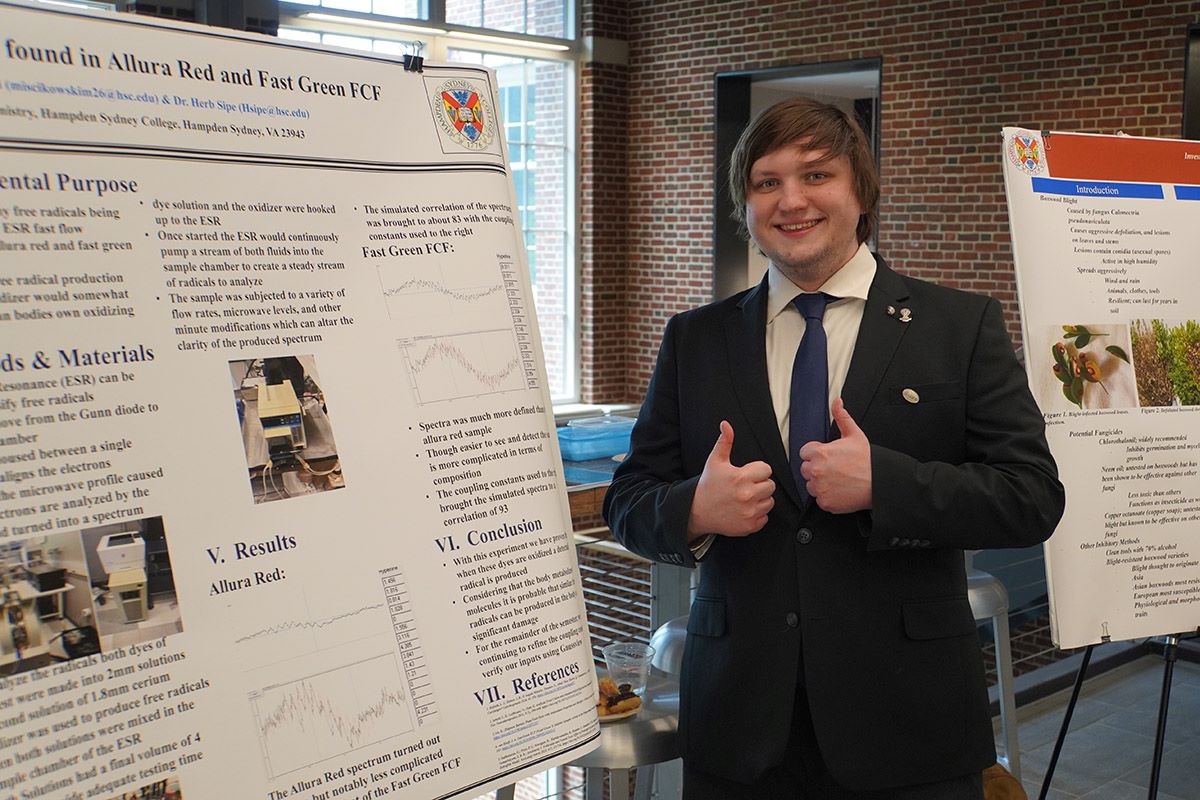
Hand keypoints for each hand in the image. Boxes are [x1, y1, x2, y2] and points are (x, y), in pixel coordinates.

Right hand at [687, 421, 775, 538]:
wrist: (697, 511)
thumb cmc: (707, 485)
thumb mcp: (715, 461)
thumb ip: (724, 442)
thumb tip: (726, 425)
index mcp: (740, 477)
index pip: (766, 469)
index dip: (758, 470)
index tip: (747, 474)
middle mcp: (747, 495)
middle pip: (771, 486)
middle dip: (760, 484)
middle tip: (746, 486)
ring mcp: (749, 512)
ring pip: (770, 502)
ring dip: (761, 500)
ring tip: (746, 498)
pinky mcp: (749, 526)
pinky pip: (764, 518)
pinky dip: (757, 515)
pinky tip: (744, 510)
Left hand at [798, 397, 871, 512]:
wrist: (879, 482)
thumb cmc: (868, 461)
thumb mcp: (854, 434)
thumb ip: (841, 417)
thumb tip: (837, 402)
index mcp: (819, 453)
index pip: (804, 453)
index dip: (816, 454)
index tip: (827, 457)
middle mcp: (816, 471)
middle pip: (806, 469)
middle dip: (816, 468)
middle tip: (834, 469)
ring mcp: (819, 488)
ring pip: (811, 485)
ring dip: (820, 483)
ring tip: (838, 480)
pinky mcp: (825, 502)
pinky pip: (819, 499)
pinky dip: (827, 497)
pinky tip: (840, 490)